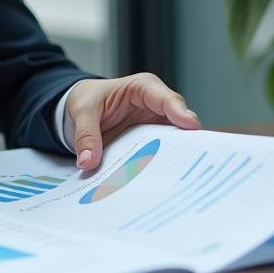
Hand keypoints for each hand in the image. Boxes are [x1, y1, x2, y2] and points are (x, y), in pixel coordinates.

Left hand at [65, 73, 199, 169]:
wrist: (85, 109)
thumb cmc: (89, 99)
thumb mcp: (82, 111)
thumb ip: (86, 135)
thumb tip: (88, 162)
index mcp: (143, 89)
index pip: (167, 99)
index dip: (180, 112)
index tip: (191, 126)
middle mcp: (156, 108)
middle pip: (180, 125)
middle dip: (188, 143)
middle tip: (192, 161)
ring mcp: (157, 128)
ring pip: (175, 145)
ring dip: (176, 160)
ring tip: (178, 178)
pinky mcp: (153, 144)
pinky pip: (161, 157)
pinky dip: (160, 169)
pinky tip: (159, 183)